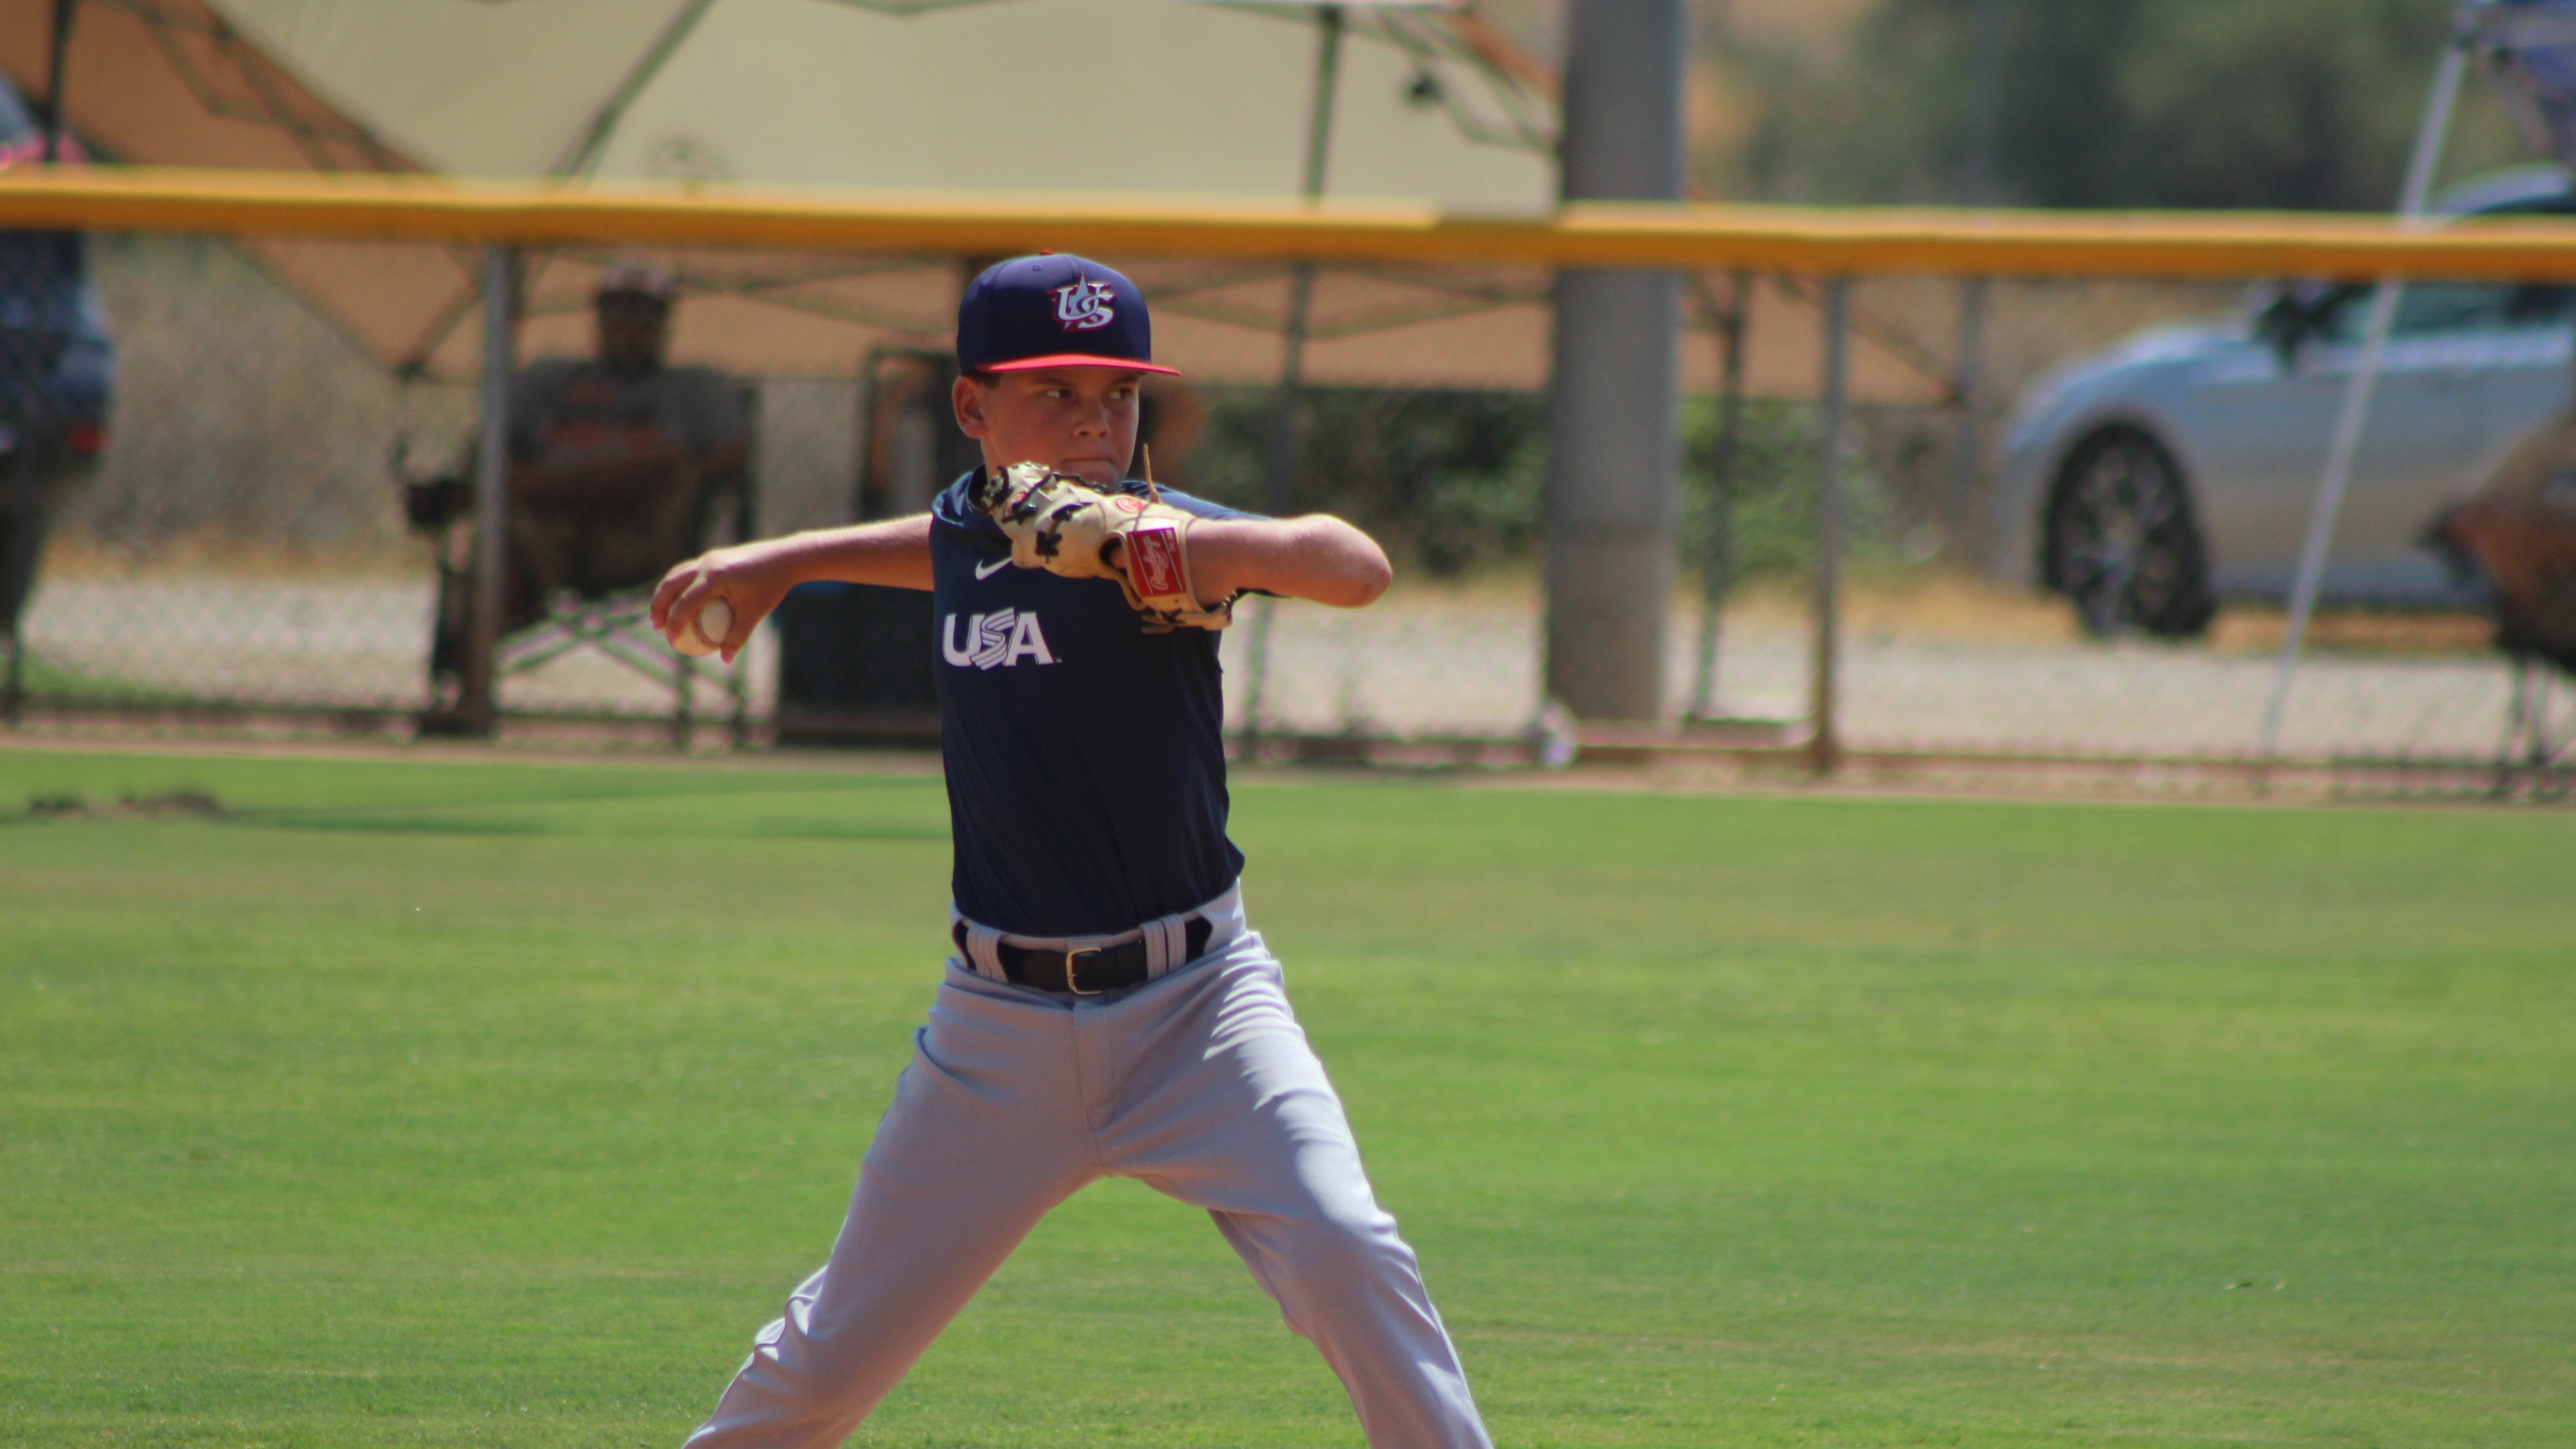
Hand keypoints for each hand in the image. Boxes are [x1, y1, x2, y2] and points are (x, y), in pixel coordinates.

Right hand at [649, 538, 795, 664]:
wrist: (785, 558)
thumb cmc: (771, 586)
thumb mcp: (754, 613)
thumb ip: (738, 636)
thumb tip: (725, 660)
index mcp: (715, 577)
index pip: (685, 602)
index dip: (675, 622)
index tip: (672, 641)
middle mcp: (707, 564)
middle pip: (671, 584)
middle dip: (659, 605)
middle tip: (657, 627)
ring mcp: (708, 558)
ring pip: (676, 574)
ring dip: (665, 593)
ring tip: (662, 614)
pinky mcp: (713, 557)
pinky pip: (687, 571)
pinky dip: (678, 586)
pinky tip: (680, 601)